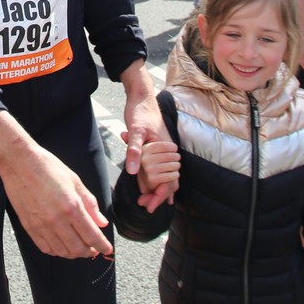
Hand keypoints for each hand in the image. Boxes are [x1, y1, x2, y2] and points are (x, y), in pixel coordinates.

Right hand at [0, 144, 111, 258]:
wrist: (18, 162)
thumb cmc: (47, 166)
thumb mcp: (74, 180)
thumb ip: (90, 203)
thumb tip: (102, 222)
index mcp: (71, 206)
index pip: (92, 235)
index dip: (102, 246)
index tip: (107, 249)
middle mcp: (56, 219)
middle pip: (78, 248)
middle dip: (90, 252)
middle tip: (94, 248)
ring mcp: (41, 225)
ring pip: (62, 251)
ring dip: (74, 253)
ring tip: (79, 247)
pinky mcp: (29, 226)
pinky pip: (45, 248)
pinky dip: (56, 251)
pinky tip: (61, 245)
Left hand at [122, 85, 173, 210]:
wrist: (142, 97)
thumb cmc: (139, 112)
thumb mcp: (134, 130)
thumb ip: (134, 150)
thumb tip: (134, 172)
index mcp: (166, 150)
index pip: (168, 181)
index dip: (158, 195)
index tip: (148, 206)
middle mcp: (169, 152)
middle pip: (169, 182)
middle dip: (158, 196)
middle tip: (145, 207)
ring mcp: (165, 151)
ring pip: (167, 177)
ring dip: (158, 189)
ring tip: (147, 201)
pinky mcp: (159, 149)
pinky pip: (162, 169)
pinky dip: (159, 180)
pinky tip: (153, 188)